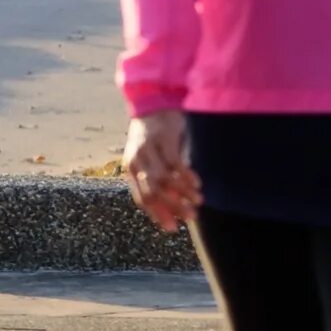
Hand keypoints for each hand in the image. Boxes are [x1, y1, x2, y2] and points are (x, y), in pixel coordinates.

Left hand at [122, 110, 199, 230]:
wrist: (154, 102)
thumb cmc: (155, 135)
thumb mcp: (153, 158)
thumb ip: (160, 179)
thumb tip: (173, 203)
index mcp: (132, 169)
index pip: (142, 199)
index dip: (158, 214)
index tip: (173, 228)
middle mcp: (137, 161)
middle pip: (153, 192)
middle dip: (173, 208)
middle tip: (191, 217)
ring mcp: (149, 150)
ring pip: (164, 180)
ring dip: (182, 193)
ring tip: (198, 201)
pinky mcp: (163, 139)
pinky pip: (175, 164)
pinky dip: (186, 176)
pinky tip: (197, 183)